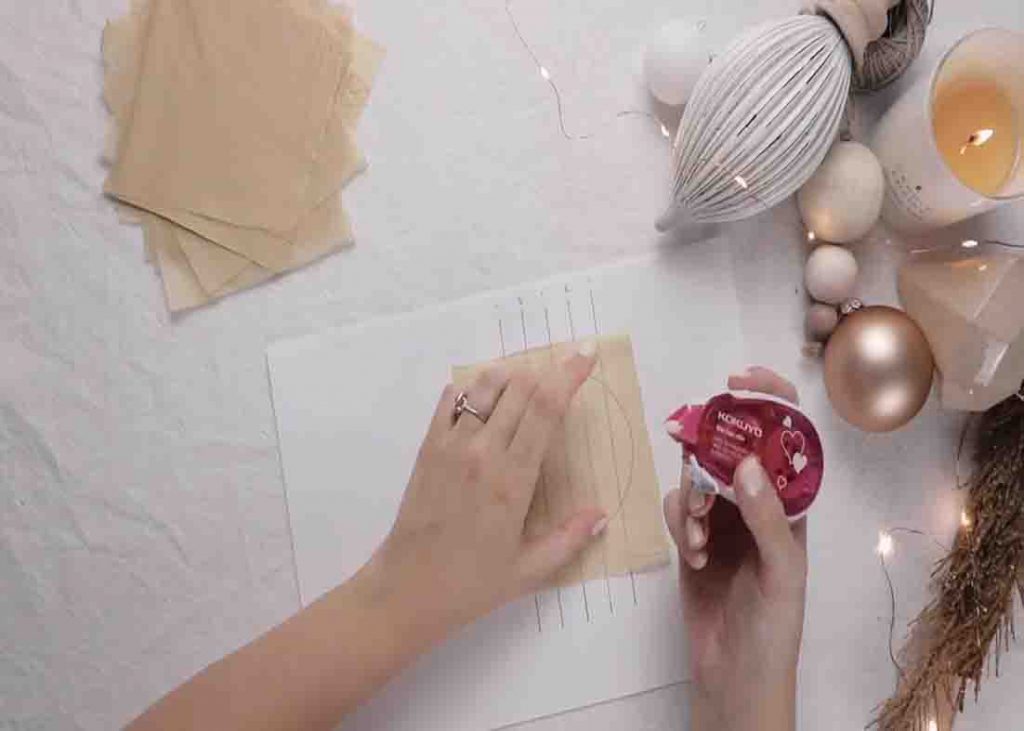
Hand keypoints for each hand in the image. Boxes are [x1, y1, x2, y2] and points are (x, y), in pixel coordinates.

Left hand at [366, 342, 607, 642]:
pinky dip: (470, 390)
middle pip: (518, 389)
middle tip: (565, 367)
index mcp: (513, 480)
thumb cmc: (471, 585)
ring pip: (483, 389)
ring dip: (509, 377)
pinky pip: (449, 403)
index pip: (546, 410)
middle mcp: (482, 453)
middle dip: (546, 371)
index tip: (586, 354)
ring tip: (526, 381)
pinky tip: (482, 398)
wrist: (406, 590)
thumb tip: (601, 515)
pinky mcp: (427, 450)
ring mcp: (450, 448)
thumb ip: (569, 540)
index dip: (569, 376)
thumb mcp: (529, 571)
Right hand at [663, 367, 807, 730]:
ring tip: (698, 537)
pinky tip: (691, 555)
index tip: (738, 383)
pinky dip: (679, 524)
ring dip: (691, 499)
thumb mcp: (781, 573)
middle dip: (709, 449)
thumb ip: (767, 517)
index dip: (767, 403)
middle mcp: (758, 506)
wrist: (736, 676)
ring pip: (698, 478)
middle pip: (730, 450)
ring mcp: (724, 522)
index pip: (787, 439)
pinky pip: (678, 509)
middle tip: (686, 443)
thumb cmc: (774, 629)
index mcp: (791, 506)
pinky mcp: (693, 540)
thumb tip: (746, 462)